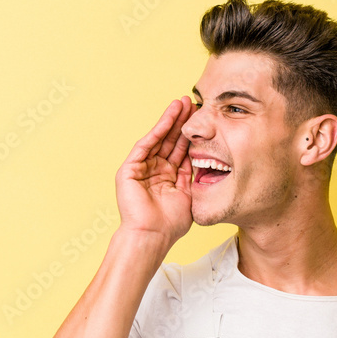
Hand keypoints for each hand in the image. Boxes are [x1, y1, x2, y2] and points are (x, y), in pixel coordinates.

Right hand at [114, 97, 195, 246]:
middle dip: (182, 122)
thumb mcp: (189, 194)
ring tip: (183, 103)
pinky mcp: (130, 168)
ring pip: (159, 138)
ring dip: (171, 120)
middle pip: (170, 140)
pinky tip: (170, 116)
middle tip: (194, 102)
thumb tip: (207, 159)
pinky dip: (159, 129)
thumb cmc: (171, 224)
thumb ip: (194, 175)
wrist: (152, 235)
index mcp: (169, 178)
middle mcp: (155, 170)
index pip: (181, 150)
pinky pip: (146, 144)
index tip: (204, 119)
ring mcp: (141, 168)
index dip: (192, 135)